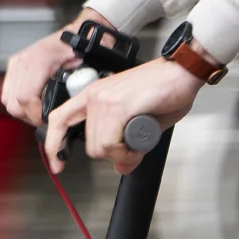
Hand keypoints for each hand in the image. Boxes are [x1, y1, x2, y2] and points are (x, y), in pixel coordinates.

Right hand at [0, 25, 79, 127]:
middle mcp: (23, 61)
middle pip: (13, 103)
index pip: (25, 97)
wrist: (75, 35)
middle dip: (29, 116)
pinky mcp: (14, 66)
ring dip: (23, 110)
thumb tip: (70, 106)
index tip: (45, 120)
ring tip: (38, 110)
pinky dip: (18, 101)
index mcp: (39, 60)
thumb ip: (75, 86)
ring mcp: (16, 63)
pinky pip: (8, 92)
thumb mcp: (82, 67)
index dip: (34, 114)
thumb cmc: (80, 47)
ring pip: (8, 100)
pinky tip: (33, 101)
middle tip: (43, 118)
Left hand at [44, 54, 204, 171]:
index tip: (58, 164)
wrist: (183, 71)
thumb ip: (127, 143)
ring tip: (140, 139)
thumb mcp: (141, 121)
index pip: (60, 119)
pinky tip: (140, 140)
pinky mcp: (118, 106)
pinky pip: (113, 143)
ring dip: (123, 153)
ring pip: (101, 147)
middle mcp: (95, 95)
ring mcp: (105, 100)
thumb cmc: (166, 89)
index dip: (55, 144)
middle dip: (113, 154)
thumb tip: (121, 167)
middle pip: (90, 145)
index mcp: (95, 95)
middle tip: (133, 147)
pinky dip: (128, 150)